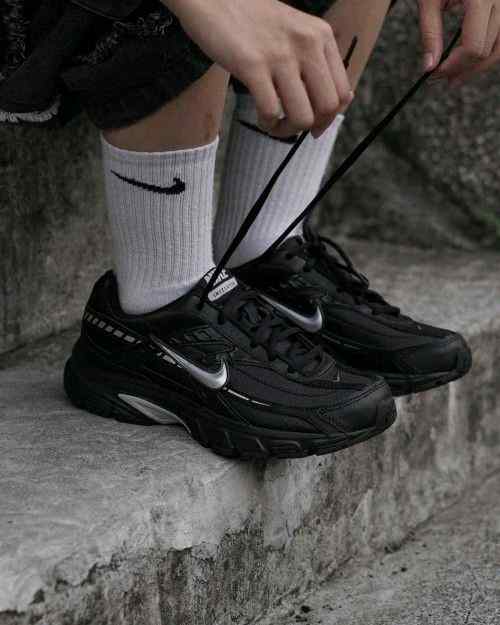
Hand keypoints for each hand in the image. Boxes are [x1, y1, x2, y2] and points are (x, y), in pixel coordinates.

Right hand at [165, 0, 352, 137]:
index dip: (329, 118)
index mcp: (321, 36)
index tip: (314, 125)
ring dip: (288, 131)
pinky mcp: (252, 65)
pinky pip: (271, 112)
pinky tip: (260, 116)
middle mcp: (307, 43)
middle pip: (327, 108)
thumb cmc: (254, 22)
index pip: (343, 93)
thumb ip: (317, 62)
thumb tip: (340, 104)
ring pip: (302, 117)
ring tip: (274, 123)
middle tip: (291, 124)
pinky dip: (266, 124)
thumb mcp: (296, 33)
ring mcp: (280, 54)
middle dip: (310, 127)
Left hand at [418, 0, 499, 84]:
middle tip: (440, 79)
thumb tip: (428, 67)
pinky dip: (488, 52)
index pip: (474, 46)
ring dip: (478, 66)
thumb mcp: (430, 0)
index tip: (434, 75)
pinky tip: (469, 59)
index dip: (454, 66)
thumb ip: (429, 33)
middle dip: (463, 69)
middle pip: (487, 51)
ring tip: (455, 76)